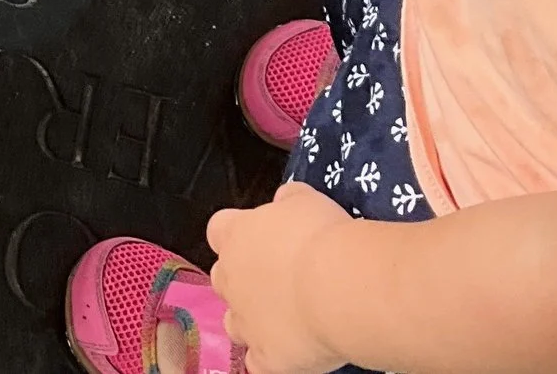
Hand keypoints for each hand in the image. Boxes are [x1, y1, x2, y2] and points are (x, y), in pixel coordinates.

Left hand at [207, 183, 355, 373]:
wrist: (337, 287)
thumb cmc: (322, 237)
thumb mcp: (307, 201)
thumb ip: (289, 200)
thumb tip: (284, 199)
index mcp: (237, 235)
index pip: (219, 230)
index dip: (237, 234)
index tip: (261, 237)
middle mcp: (231, 277)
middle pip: (223, 277)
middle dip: (243, 279)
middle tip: (280, 279)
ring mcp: (245, 320)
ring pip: (234, 323)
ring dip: (252, 320)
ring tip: (285, 319)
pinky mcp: (266, 357)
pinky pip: (257, 364)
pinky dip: (269, 360)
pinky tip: (288, 354)